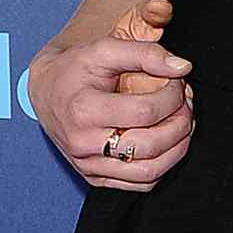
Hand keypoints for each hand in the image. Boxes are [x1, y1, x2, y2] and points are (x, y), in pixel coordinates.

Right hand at [28, 0, 193, 192]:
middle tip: (185, 102)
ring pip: (150, 171)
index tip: (177, 82)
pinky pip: (141, 183)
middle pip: (151, 145)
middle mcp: (83, 144)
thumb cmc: (76, 68)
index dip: (173, 96)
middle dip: (181, 122)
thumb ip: (146, 53)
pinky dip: (164, 163)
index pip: (146, 112)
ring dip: (179, 146)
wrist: (46, 91)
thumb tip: (182, 68)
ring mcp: (88, 165)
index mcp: (83, 110)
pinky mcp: (95, 178)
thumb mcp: (106, 49)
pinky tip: (166, 140)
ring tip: (181, 121)